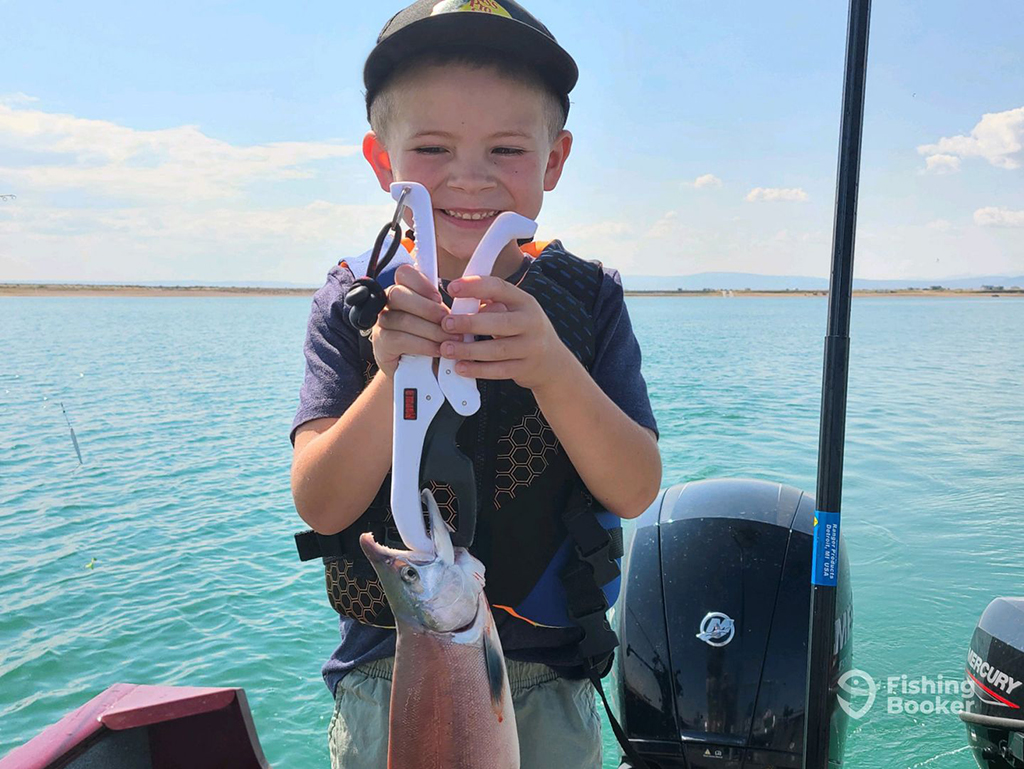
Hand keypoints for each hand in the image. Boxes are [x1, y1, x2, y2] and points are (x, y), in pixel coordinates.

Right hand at [371, 264, 459, 378]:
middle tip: (447, 321)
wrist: (419, 374)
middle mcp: (388, 303)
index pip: (404, 274)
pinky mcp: (381, 343)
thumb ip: (453, 309)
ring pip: (403, 319)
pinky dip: (422, 345)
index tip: (439, 297)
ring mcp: (382, 323)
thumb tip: (480, 303)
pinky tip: (436, 350)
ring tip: (449, 340)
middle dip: (427, 308)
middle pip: (398, 294)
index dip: (421, 282)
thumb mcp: (445, 322)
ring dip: (431, 330)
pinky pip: (399, 339)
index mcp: (405, 290)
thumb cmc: (434, 340)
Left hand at [439, 275, 571, 390]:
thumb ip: (491, 304)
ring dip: (469, 350)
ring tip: (447, 349)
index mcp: (524, 301)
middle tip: (446, 323)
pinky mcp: (525, 368)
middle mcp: (531, 322)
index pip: (499, 288)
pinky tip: (460, 367)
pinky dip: (478, 370)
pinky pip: (499, 370)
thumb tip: (460, 301)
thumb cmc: (523, 329)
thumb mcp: (514, 310)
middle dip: (470, 322)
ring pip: (497, 349)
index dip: (475, 286)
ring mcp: (530, 347)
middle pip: (500, 322)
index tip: (452, 287)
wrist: (552, 361)